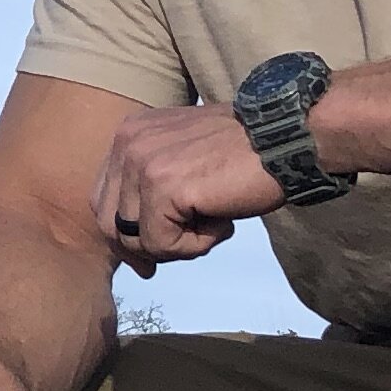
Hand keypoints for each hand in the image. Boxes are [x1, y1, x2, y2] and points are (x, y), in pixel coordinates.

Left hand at [89, 99, 282, 269]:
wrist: (286, 136)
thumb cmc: (245, 154)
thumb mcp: (185, 162)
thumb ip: (154, 193)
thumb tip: (137, 258)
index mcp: (129, 133)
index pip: (103, 200)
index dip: (126, 234)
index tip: (152, 254)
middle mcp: (128, 143)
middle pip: (111, 224)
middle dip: (147, 247)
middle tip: (188, 245)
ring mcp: (143, 163)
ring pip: (137, 239)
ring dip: (179, 244)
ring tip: (215, 221)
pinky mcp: (164, 187)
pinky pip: (162, 244)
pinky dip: (196, 245)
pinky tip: (222, 221)